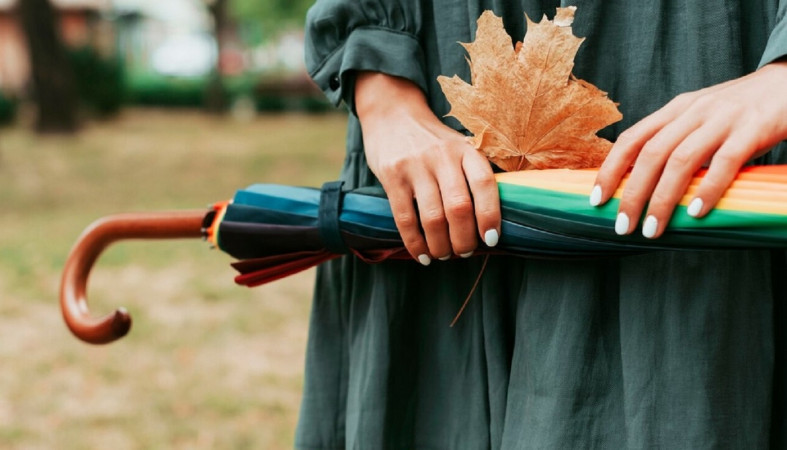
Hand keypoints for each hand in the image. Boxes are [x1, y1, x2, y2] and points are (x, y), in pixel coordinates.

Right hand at [355, 72, 500, 264]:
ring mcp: (416, 166)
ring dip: (441, 245)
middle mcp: (443, 156)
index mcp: (465, 150)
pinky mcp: (392, 176)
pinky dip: (415, 243)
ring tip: (444, 255)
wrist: (392, 114)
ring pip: (433, 218)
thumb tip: (488, 223)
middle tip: (464, 252)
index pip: (484, 184)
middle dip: (464, 239)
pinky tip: (422, 255)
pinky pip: (405, 218)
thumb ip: (472, 175)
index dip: (490, 216)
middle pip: (459, 207)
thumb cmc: (432, 141)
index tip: (491, 240)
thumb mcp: (458, 147)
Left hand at [591, 60, 786, 238]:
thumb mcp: (699, 118)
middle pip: (650, 154)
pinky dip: (708, 188)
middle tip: (623, 225)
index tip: (596, 200)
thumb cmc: (740, 110)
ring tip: (653, 229)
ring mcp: (722, 119)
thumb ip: (675, 141)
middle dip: (631, 193)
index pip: (631, 139)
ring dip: (662, 199)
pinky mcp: (753, 128)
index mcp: (675, 110)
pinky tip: (696, 212)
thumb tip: (643, 183)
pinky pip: (725, 161)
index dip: (610, 170)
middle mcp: (693, 112)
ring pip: (681, 160)